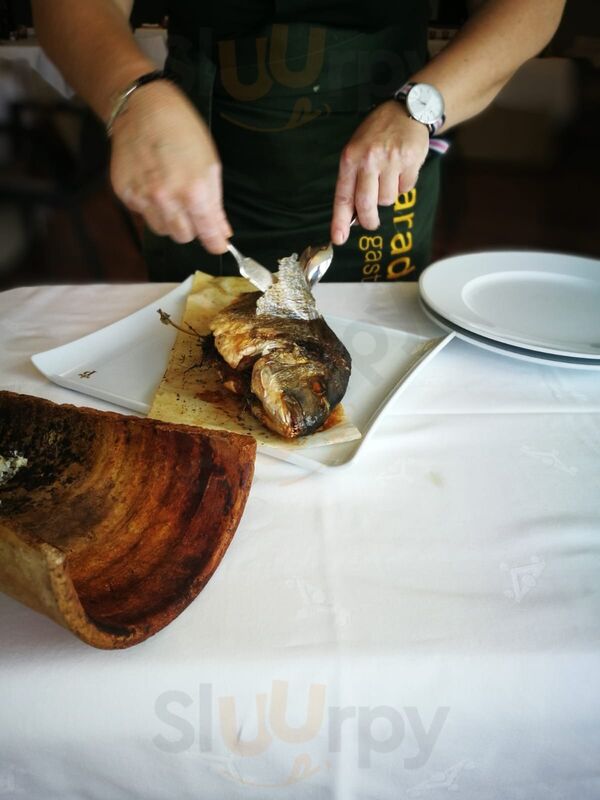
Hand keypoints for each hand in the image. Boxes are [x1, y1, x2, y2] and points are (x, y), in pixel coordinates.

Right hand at [110, 80, 231, 253]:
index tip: (218, 244)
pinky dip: (151, 207)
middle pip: (183, 237)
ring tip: (171, 194)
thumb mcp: (210, 165)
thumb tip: (222, 232)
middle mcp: (166, 200)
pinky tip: (153, 185)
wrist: (142, 108)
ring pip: (162, 230)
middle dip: (192, 227)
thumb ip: (215, 204)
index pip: (207, 234)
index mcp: (193, 192)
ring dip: (171, 220)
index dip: (215, 242)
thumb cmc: (183, 131)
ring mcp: (143, 198)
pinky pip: (143, 215)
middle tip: (192, 208)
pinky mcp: (125, 194)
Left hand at [331, 101, 429, 244]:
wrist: (406, 110)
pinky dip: (403, 186)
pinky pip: (406, 189)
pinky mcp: (411, 161)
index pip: (343, 195)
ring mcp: (391, 160)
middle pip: (367, 205)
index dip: (340, 220)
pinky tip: (402, 170)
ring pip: (388, 200)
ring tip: (389, 177)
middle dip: (369, 221)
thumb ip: (353, 179)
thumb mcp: (357, 149)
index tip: (338, 239)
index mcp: (350, 158)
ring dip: (388, 196)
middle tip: (371, 224)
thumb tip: (353, 215)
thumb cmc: (377, 135)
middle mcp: (369, 159)